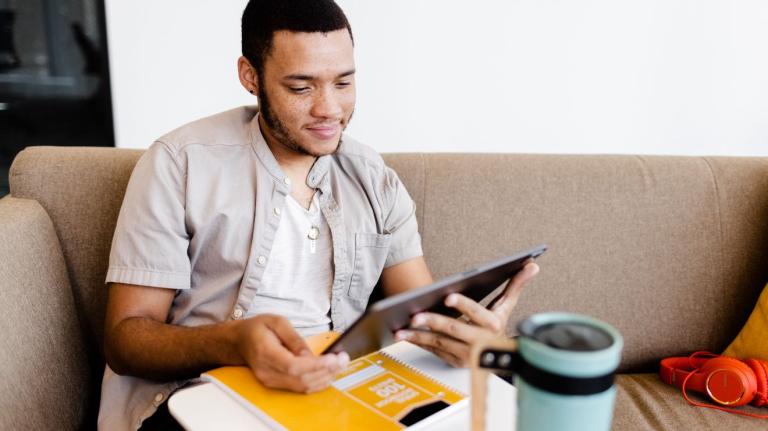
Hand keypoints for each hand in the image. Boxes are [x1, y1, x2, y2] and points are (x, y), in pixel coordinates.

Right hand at [235, 314, 348, 392]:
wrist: (239, 341)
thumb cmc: (257, 328)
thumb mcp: (276, 321)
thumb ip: (294, 338)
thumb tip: (310, 354)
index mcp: (265, 352)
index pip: (294, 366)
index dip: (316, 365)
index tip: (334, 358)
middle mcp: (267, 371)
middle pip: (302, 379)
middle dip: (327, 371)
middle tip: (344, 358)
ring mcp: (271, 380)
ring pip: (303, 386)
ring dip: (325, 377)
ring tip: (340, 364)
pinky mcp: (276, 384)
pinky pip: (300, 387)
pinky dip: (317, 381)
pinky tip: (329, 372)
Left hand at [395, 262, 539, 366]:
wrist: (499, 359)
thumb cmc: (498, 328)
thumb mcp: (507, 307)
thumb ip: (516, 285)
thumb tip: (532, 264)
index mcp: (492, 325)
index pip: (477, 313)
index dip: (463, 305)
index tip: (449, 297)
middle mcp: (479, 341)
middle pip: (453, 329)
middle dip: (433, 322)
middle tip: (415, 314)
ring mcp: (465, 354)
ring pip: (439, 343)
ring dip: (419, 336)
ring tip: (402, 328)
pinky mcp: (453, 361)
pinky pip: (433, 351)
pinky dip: (418, 343)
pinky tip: (404, 335)